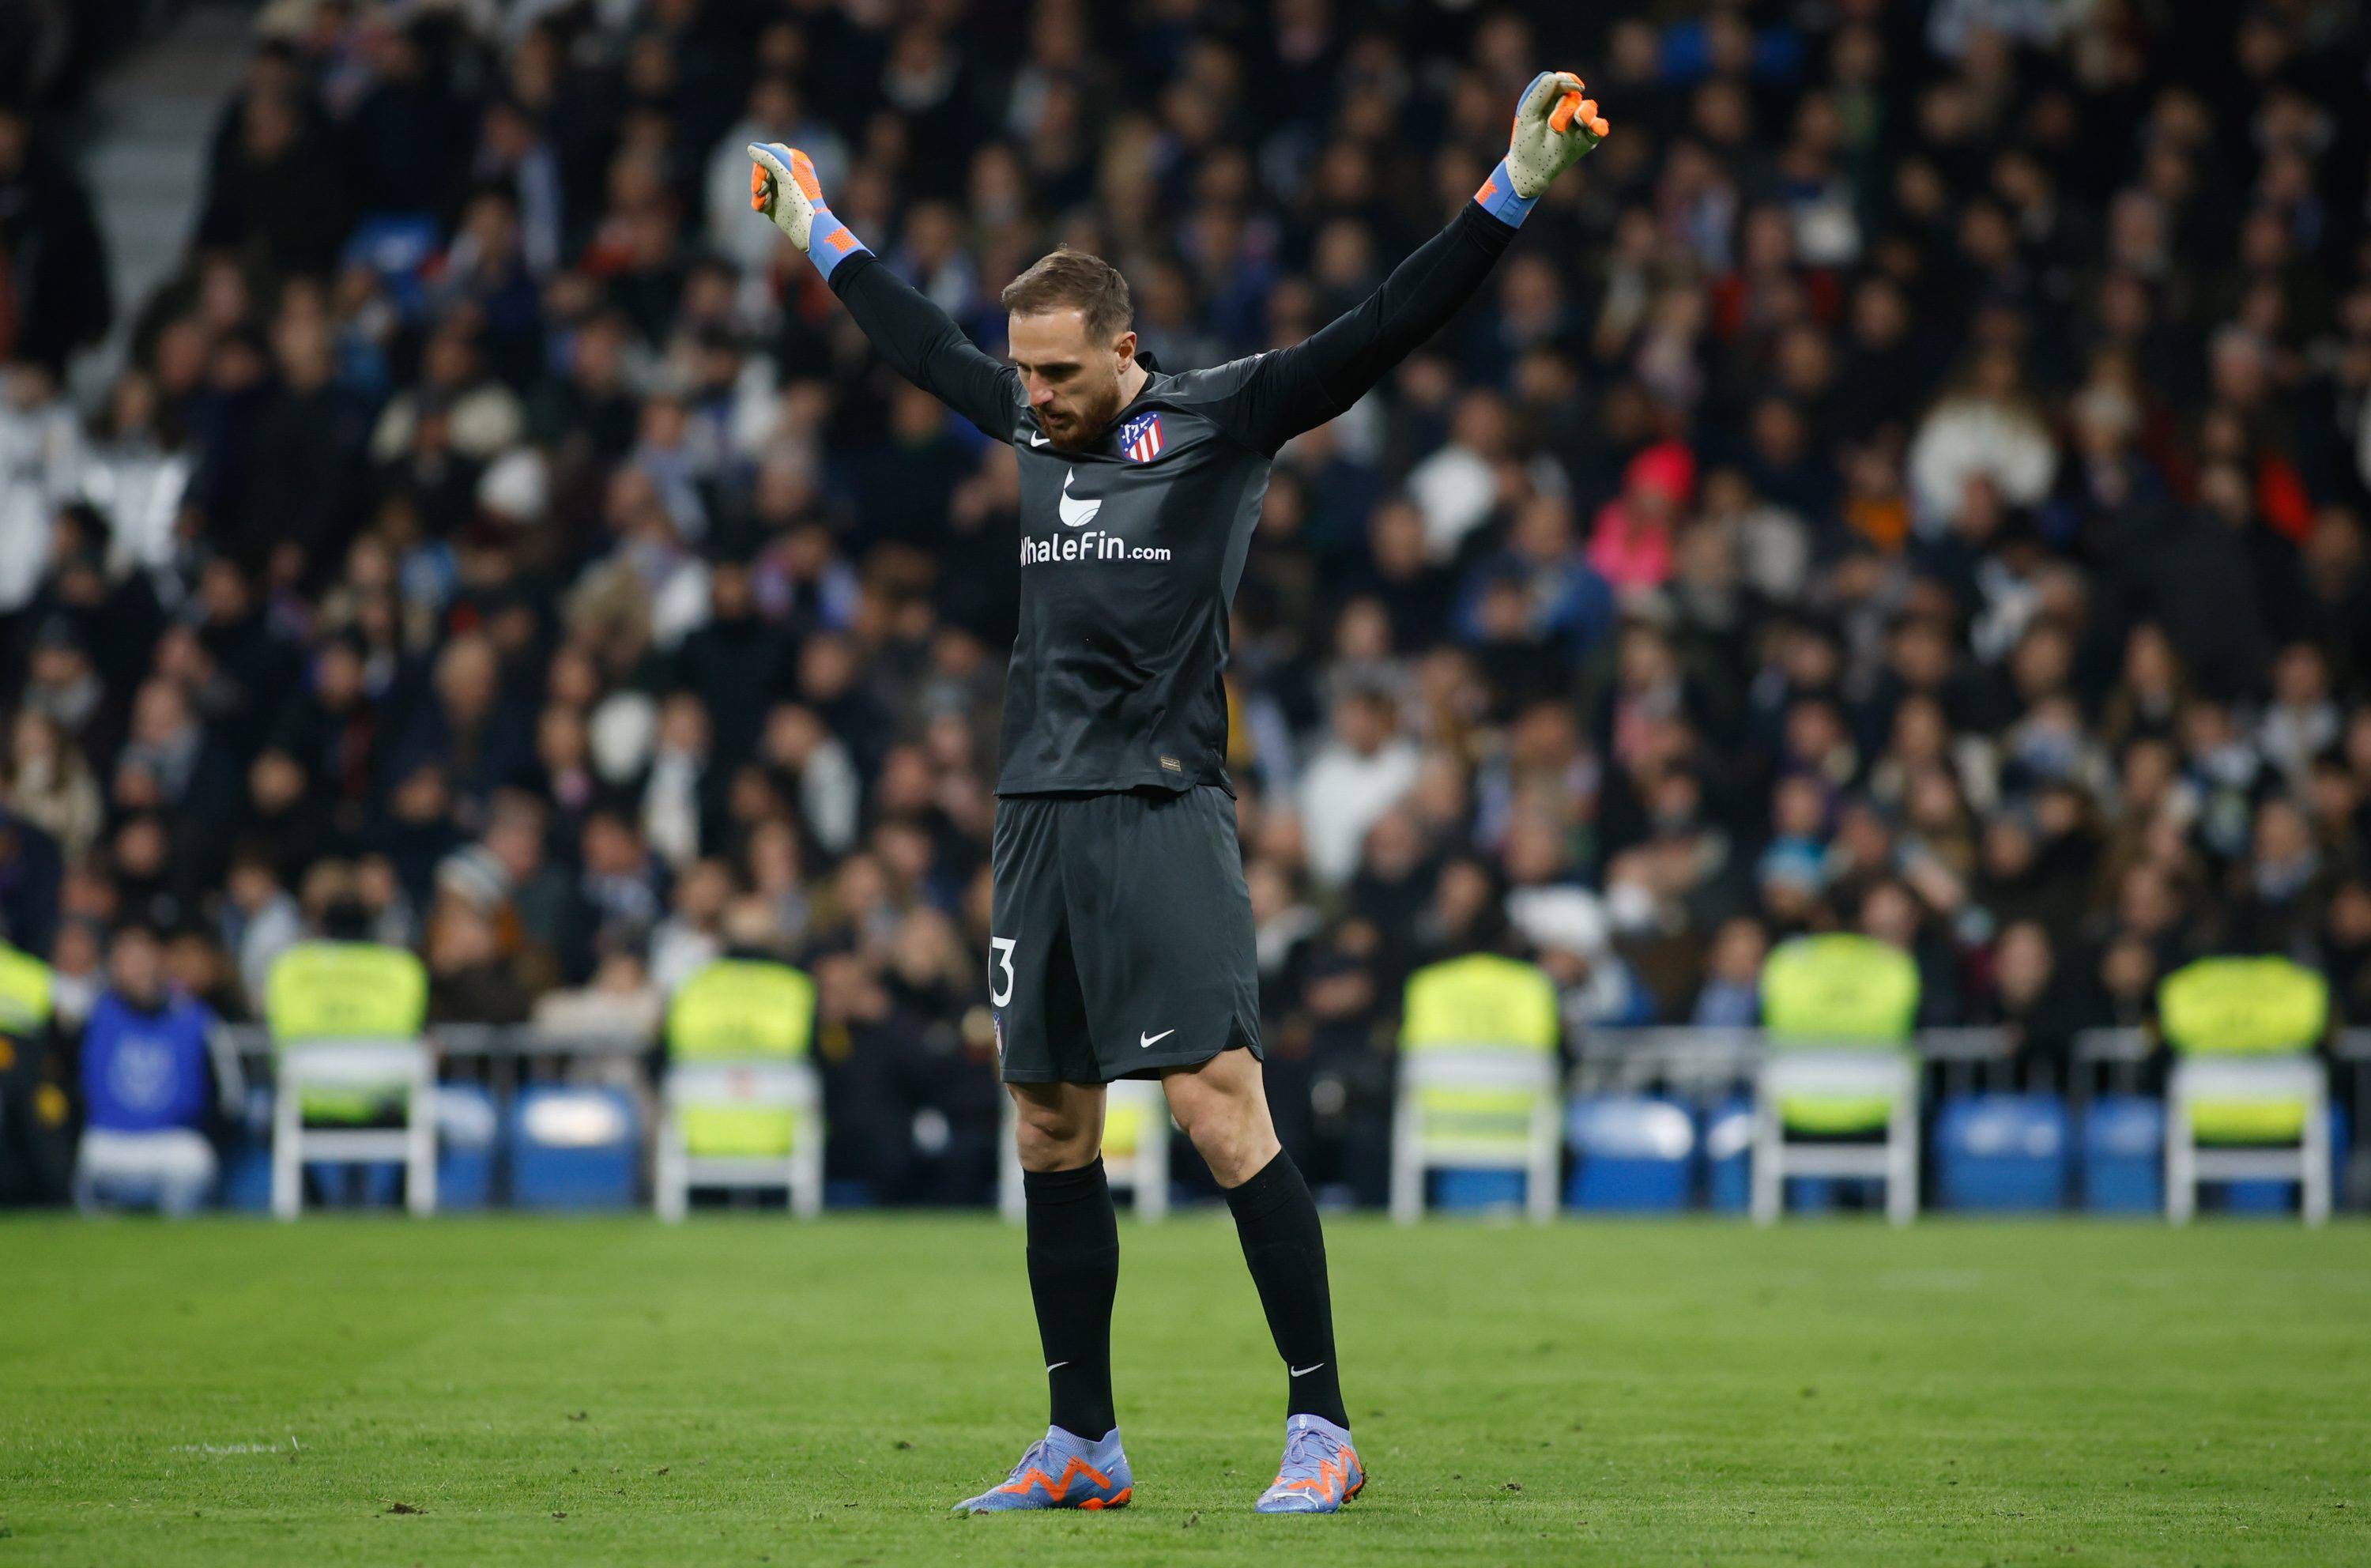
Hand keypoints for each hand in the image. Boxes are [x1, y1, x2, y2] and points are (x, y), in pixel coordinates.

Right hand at [749, 143, 869, 278]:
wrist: (805, 228)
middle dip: (758, 179)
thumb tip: (751, 148)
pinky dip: (759, 203)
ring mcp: (780, 189)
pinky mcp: (773, 204)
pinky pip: (758, 199)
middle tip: (759, 189)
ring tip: (765, 201)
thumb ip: (769, 158)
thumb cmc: (800, 199)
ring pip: (757, 184)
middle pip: (761, 168)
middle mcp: (788, 175)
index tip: (764, 171)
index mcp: (796, 163)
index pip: (772, 151)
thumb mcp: (785, 175)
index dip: (764, 160)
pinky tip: (765, 209)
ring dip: (758, 192)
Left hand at [1504, 70, 1607, 199]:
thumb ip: (1541, 91)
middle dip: (1564, 108)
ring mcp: (1579, 124)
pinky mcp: (1588, 139)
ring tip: (1578, 121)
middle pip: (1573, 96)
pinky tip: (1597, 127)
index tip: (1572, 84)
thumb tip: (1560, 77)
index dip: (1568, 80)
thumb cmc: (1526, 140)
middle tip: (1553, 127)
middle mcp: (1568, 109)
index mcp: (1552, 100)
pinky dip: (1600, 126)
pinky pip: (1600, 127)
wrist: (1530, 170)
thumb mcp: (1528, 112)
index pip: (1564, 82)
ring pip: (1588, 108)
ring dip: (1583, 113)